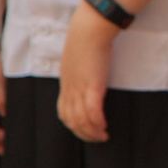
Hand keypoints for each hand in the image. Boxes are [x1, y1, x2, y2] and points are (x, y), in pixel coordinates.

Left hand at [57, 3, 117, 141]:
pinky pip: (92, 111)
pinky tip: (104, 126)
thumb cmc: (86, 36)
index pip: (64, 111)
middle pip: (71, 120)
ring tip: (103, 136)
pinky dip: (97, 122)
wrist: (89, 29)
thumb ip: (80, 66)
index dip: (73, 124)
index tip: (85, 129)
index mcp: (66, 82)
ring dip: (91, 131)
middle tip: (96, 138)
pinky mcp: (92, 86)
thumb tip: (87, 69)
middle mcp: (70, 88)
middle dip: (83, 133)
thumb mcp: (77, 55)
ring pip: (81, 119)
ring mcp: (80, 88)